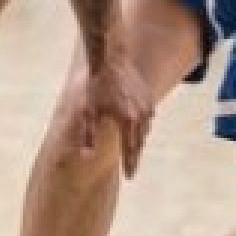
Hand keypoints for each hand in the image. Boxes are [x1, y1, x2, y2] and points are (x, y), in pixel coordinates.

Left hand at [73, 53, 152, 177]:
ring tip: (135, 149)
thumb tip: (87, 157)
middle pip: (140, 142)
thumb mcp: (87, 112)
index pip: (130, 150)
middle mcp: (141, 116)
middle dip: (136, 155)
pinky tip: (139, 126)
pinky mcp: (148, 95)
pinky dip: (143, 124)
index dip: (130, 164)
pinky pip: (148, 116)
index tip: (130, 176)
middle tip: (132, 167)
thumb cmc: (95, 86)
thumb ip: (88, 136)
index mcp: (127, 121)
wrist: (108, 59)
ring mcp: (147, 105)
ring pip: (146, 129)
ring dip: (140, 140)